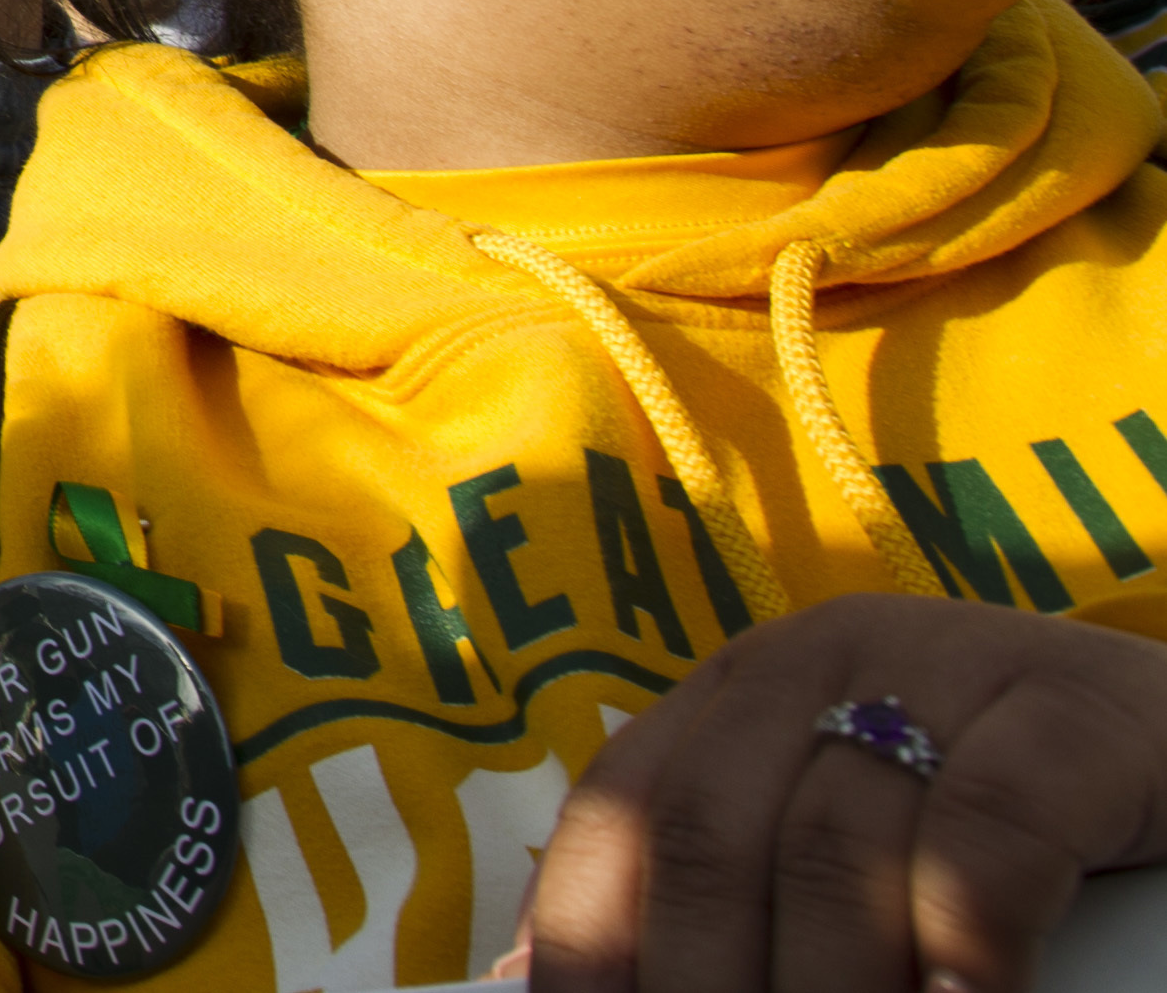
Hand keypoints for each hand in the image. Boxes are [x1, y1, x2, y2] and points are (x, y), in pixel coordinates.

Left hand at [521, 597, 1166, 991]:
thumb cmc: (1009, 825)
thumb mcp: (859, 849)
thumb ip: (744, 897)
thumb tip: (542, 987)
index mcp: (745, 690)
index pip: (625, 804)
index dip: (586, 927)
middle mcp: (823, 656)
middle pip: (712, 836)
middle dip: (704, 978)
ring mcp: (949, 664)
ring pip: (835, 846)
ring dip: (828, 985)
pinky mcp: (1074, 708)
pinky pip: (987, 832)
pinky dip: (961, 942)